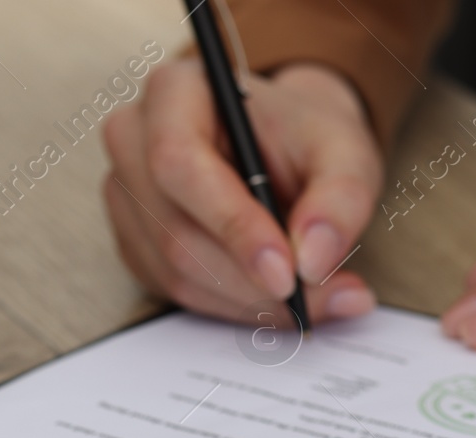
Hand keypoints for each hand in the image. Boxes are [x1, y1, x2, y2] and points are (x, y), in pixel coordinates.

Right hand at [103, 59, 381, 323]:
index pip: (179, 162)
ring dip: (249, 301)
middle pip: (176, 231)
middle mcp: (134, 141)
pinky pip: (177, 291)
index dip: (233, 225)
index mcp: (174, 93)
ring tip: (313, 300)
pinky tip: (275, 298)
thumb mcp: (347, 153)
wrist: (289, 149)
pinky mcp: (136, 243)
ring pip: (176, 271)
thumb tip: (313, 261)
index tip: (288, 273)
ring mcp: (128, 196)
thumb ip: (341, 200)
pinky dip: (233, 306)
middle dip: (252, 281)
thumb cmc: (306, 139)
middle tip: (318, 299)